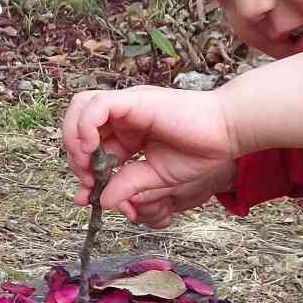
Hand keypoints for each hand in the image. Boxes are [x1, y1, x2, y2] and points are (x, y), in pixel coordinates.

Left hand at [62, 86, 239, 221]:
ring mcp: (127, 105)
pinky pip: (96, 105)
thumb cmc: (200, 152)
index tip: (87, 196)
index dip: (83, 170)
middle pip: (78, 125)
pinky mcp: (134, 100)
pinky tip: (93, 150)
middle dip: (76, 157)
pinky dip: (85, 126)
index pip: (90, 145)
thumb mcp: (156, 177)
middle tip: (88, 182)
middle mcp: (123, 116)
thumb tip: (104, 202)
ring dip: (74, 136)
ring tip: (86, 163)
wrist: (227, 134)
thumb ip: (129, 185)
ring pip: (81, 107)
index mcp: (128, 132)